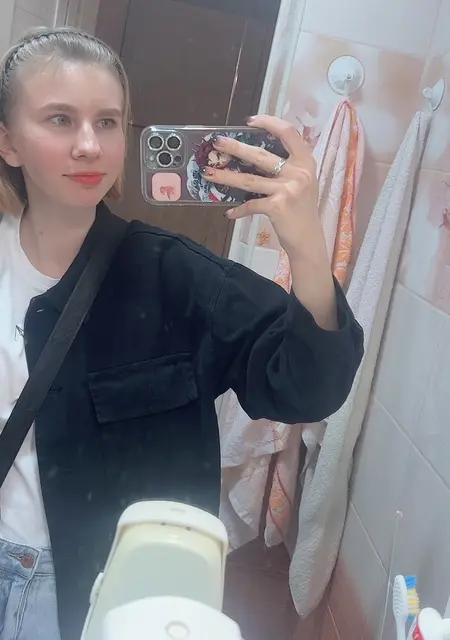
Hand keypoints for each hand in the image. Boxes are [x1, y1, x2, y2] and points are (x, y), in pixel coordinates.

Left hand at [203, 115, 337, 329]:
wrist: (309, 240)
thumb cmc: (302, 211)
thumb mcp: (303, 182)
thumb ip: (289, 166)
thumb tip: (258, 153)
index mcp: (306, 161)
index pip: (288, 133)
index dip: (269, 122)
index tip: (250, 121)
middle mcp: (298, 172)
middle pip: (261, 155)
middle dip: (235, 148)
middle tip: (217, 142)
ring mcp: (288, 189)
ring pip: (249, 180)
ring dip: (226, 177)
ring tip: (209, 174)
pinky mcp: (277, 207)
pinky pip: (251, 204)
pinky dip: (239, 210)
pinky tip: (229, 213)